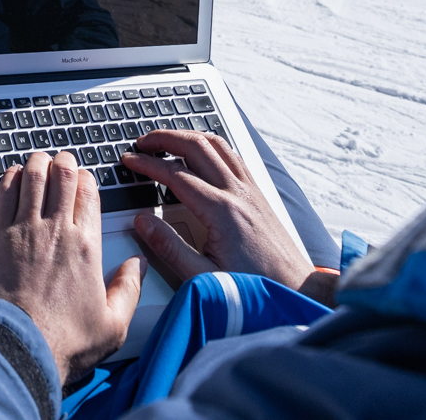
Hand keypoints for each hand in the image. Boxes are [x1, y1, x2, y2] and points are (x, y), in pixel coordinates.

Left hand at [0, 151, 145, 388]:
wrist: (16, 347)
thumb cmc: (62, 342)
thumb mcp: (112, 325)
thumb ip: (129, 290)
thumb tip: (138, 266)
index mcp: (86, 247)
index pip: (89, 193)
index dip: (86, 179)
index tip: (83, 181)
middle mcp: (56, 230)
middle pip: (62, 175)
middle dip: (63, 163)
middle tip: (61, 162)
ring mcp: (24, 229)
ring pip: (33, 176)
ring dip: (37, 163)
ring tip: (38, 161)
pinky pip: (4, 192)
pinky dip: (10, 177)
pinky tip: (13, 176)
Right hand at [122, 130, 328, 302]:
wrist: (296, 289)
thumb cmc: (254, 286)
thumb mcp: (204, 276)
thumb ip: (169, 248)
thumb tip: (143, 223)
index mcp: (221, 211)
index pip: (175, 174)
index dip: (147, 164)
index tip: (130, 160)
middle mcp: (237, 193)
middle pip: (196, 147)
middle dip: (164, 138)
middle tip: (142, 142)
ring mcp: (250, 189)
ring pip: (216, 145)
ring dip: (187, 136)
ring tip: (166, 140)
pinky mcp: (258, 193)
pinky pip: (232, 155)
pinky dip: (210, 144)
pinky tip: (202, 151)